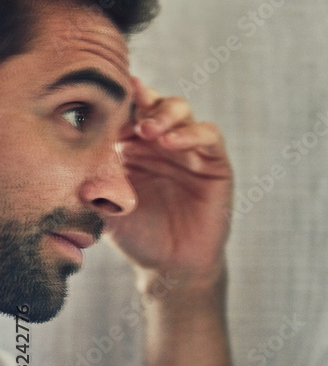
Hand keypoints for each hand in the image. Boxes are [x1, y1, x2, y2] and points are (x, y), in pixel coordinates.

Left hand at [106, 78, 232, 285]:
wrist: (172, 265)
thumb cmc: (137, 236)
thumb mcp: (106, 208)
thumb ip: (93, 185)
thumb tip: (75, 163)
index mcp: (131, 146)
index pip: (124, 111)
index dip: (115, 104)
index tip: (99, 106)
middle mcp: (160, 143)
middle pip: (153, 101)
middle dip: (141, 100)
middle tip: (128, 114)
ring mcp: (189, 150)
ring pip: (181, 110)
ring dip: (165, 113)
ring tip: (149, 129)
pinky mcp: (214, 162)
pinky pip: (208, 136)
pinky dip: (191, 133)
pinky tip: (172, 142)